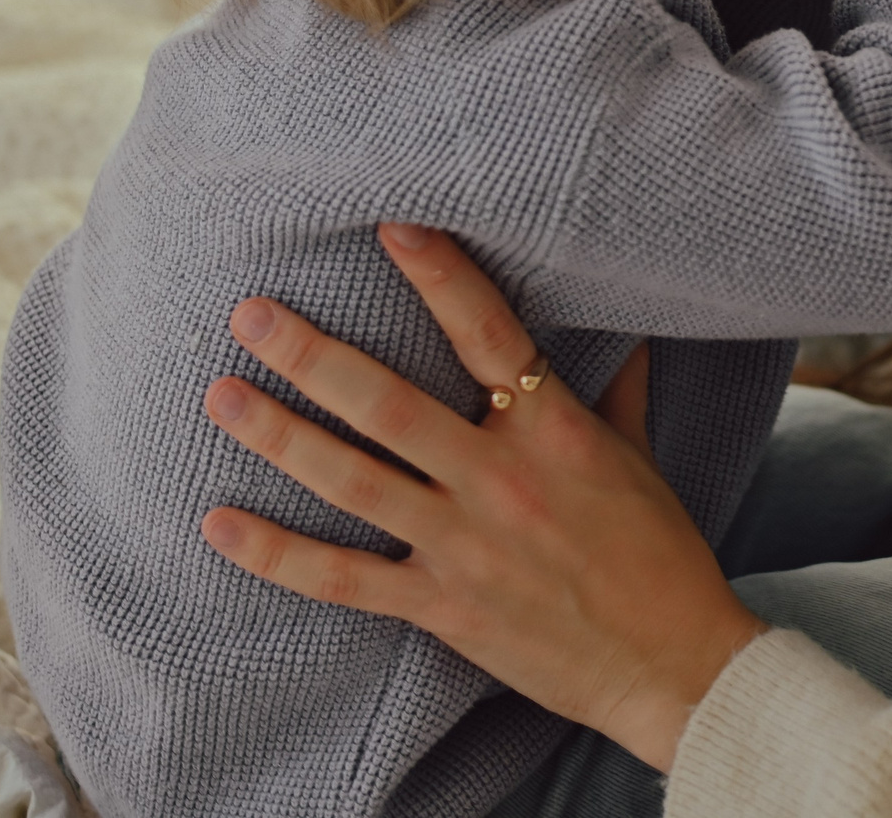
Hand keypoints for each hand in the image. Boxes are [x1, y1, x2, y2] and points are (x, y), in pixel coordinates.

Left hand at [197, 224, 763, 771]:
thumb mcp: (641, 457)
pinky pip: (343, 579)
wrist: (672, 663)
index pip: (490, 334)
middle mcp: (501, 480)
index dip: (440, 278)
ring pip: (353, 481)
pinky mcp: (440, 607)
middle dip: (314, 356)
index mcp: (555, 430)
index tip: (391, 227)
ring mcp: (463, 545)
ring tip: (222, 396)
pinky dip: (277, 554)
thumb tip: (629, 328)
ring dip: (280, 437)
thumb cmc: (660, 554)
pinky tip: (219, 523)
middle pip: (390, 406)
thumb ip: (618, 389)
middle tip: (252, 314)